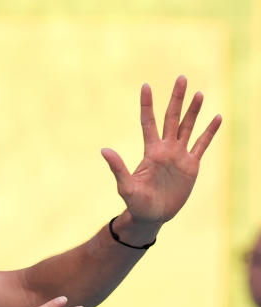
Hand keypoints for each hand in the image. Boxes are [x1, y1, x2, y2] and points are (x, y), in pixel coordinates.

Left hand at [101, 76, 221, 226]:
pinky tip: (216, 117)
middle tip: (181, 78)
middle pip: (171, 118)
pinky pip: (202, 144)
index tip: (146, 85)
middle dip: (177, 99)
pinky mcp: (191, 165)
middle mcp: (165, 149)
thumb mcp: (125, 186)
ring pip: (187, 127)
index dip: (147, 104)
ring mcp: (179, 155)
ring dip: (194, 111)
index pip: (148, 122)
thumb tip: (104, 150)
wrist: (152, 216)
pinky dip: (209, 131)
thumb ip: (117, 167)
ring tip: (199, 93)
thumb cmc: (136, 203)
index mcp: (150, 151)